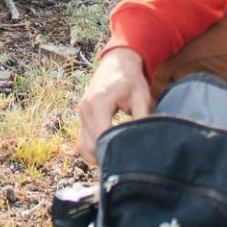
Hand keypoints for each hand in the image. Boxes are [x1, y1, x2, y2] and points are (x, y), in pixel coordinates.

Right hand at [77, 45, 150, 163]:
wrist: (117, 60)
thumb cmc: (131, 78)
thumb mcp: (141, 96)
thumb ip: (142, 118)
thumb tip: (145, 140)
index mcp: (99, 103)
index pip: (101, 136)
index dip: (112, 151)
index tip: (127, 161)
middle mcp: (86, 109)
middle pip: (89, 145)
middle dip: (105, 157)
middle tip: (124, 166)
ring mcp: (82, 112)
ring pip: (83, 146)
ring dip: (97, 155)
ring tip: (116, 160)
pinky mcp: (83, 115)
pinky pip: (83, 139)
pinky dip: (92, 149)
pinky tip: (108, 151)